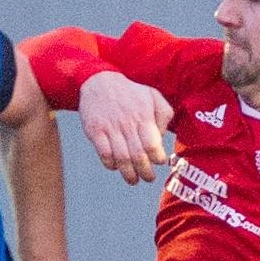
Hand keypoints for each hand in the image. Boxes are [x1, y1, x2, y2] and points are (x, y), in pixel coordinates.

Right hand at [78, 71, 173, 185]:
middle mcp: (127, 124)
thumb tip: (163, 136)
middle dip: (145, 172)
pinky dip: (111, 164)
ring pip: (121, 158)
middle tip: (149, 178)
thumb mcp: (153, 96)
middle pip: (138, 156)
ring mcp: (110, 128)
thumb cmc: (131, 92)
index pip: (152, 144)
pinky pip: (104, 154)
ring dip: (129, 174)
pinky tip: (116, 166)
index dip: (157, 158)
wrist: (99, 81)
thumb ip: (164, 115)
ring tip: (134, 180)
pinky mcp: (95, 131)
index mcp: (143, 116)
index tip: (159, 161)